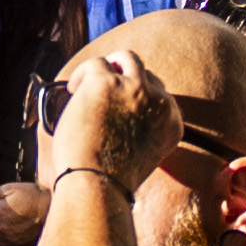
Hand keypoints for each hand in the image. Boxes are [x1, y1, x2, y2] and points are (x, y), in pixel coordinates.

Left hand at [34, 46, 174, 197]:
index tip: (123, 105)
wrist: (96, 185)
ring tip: (90, 79)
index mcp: (172, 123)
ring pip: (126, 59)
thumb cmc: (109, 180)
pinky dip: (81, 74)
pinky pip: (95, 64)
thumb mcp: (140, 157)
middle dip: (125, 81)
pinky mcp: (106, 82)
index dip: (140, 98)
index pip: (162, 98)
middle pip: (146, 76)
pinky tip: (73, 90)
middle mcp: (159, 103)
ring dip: (110, 65)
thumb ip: (140, 133)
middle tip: (105, 91)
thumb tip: (115, 115)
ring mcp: (135, 89)